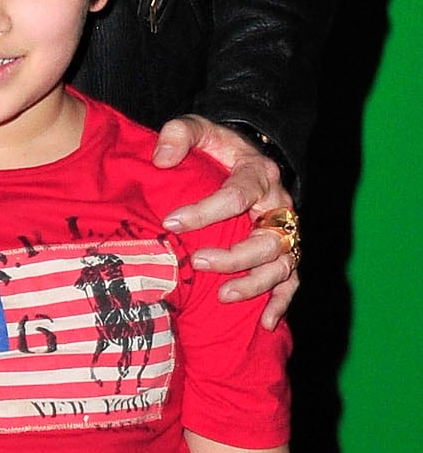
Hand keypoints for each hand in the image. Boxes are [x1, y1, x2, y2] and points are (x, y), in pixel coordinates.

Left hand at [153, 115, 296, 326]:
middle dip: (232, 256)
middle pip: (266, 239)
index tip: (170, 222)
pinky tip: (264, 323)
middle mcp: (279, 205)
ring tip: (224, 295)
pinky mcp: (286, 252)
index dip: (203, 212)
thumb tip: (161, 159)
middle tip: (196, 261)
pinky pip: (292, 281)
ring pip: (281, 264)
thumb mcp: (198, 129)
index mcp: (258, 174)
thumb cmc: (218, 148)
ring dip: (255, 284)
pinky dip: (280, 303)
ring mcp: (286, 232)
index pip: (237, 195)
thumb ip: (179, 134)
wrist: (246, 157)